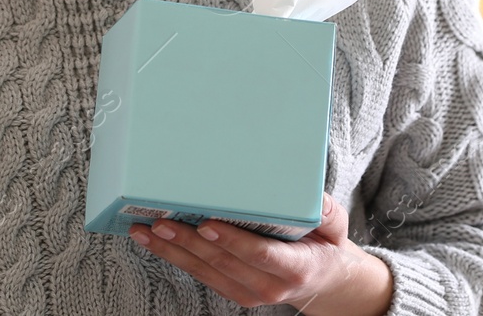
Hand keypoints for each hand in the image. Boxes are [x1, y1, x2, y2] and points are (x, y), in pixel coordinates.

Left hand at [128, 193, 393, 315]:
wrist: (324, 282)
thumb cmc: (325, 247)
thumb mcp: (335, 227)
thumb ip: (325, 210)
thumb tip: (309, 191)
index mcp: (295, 268)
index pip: (259, 254)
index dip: (232, 241)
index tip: (207, 224)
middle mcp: (268, 286)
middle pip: (222, 262)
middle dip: (188, 241)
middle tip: (162, 221)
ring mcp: (248, 292)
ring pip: (204, 270)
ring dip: (172, 251)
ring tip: (147, 230)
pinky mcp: (232, 290)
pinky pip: (200, 274)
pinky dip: (174, 257)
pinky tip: (154, 241)